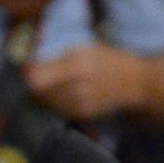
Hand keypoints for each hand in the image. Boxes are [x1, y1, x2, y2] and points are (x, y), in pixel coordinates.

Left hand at [25, 45, 149, 121]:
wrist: (136, 82)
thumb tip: (28, 70)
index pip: (37, 78)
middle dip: (36, 88)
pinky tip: (68, 96)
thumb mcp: (85, 49)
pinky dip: (59, 105)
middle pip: (40, 93)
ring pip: (49, 104)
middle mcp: (77, 83)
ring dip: (47, 98)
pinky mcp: (85, 113)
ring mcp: (81, 101)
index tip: (27, 74)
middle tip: (40, 82)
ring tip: (56, 88)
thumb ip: (57, 59)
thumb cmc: (109, 60)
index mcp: (76, 62)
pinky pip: (61, 111)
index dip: (28, 77)